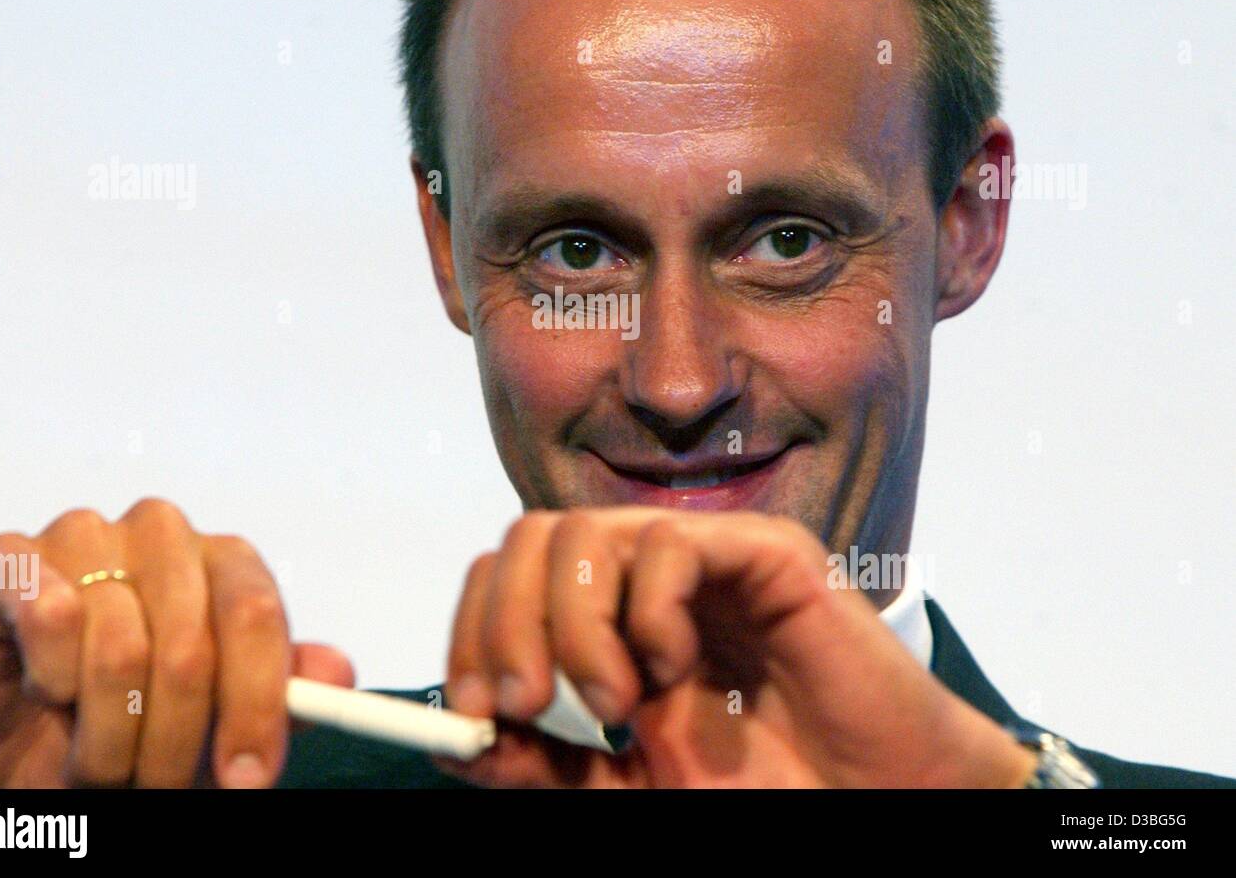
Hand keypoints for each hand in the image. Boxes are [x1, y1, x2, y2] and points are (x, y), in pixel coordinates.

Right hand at [0, 498, 352, 787]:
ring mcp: (86, 536)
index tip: (248, 775)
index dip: (255, 704)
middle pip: (191, 645)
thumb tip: (337, 675)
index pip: (257, 614)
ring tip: (98, 752)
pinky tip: (48, 690)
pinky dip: (51, 679)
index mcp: (222, 563)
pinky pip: (48, 617)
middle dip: (174, 741)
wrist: (17, 743)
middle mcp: (161, 536)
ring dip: (107, 734)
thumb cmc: (125, 721)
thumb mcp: (213, 725)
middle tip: (155, 783)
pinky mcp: (11, 559)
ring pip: (118, 649)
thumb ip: (275, 695)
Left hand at [435, 507, 1037, 787]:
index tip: (474, 711)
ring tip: (618, 703)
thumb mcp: (621, 788)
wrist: (877, 800)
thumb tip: (454, 734)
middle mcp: (646, 575)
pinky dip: (650, 613)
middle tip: (529, 704)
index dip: (474, 633)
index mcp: (609, 619)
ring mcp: (703, 555)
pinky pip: (667, 542)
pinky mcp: (762, 549)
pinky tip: (680, 666)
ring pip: (583, 530)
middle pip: (529, 538)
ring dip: (576, 627)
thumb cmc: (763, 790)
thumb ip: (543, 762)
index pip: (506, 577)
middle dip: (507, 623)